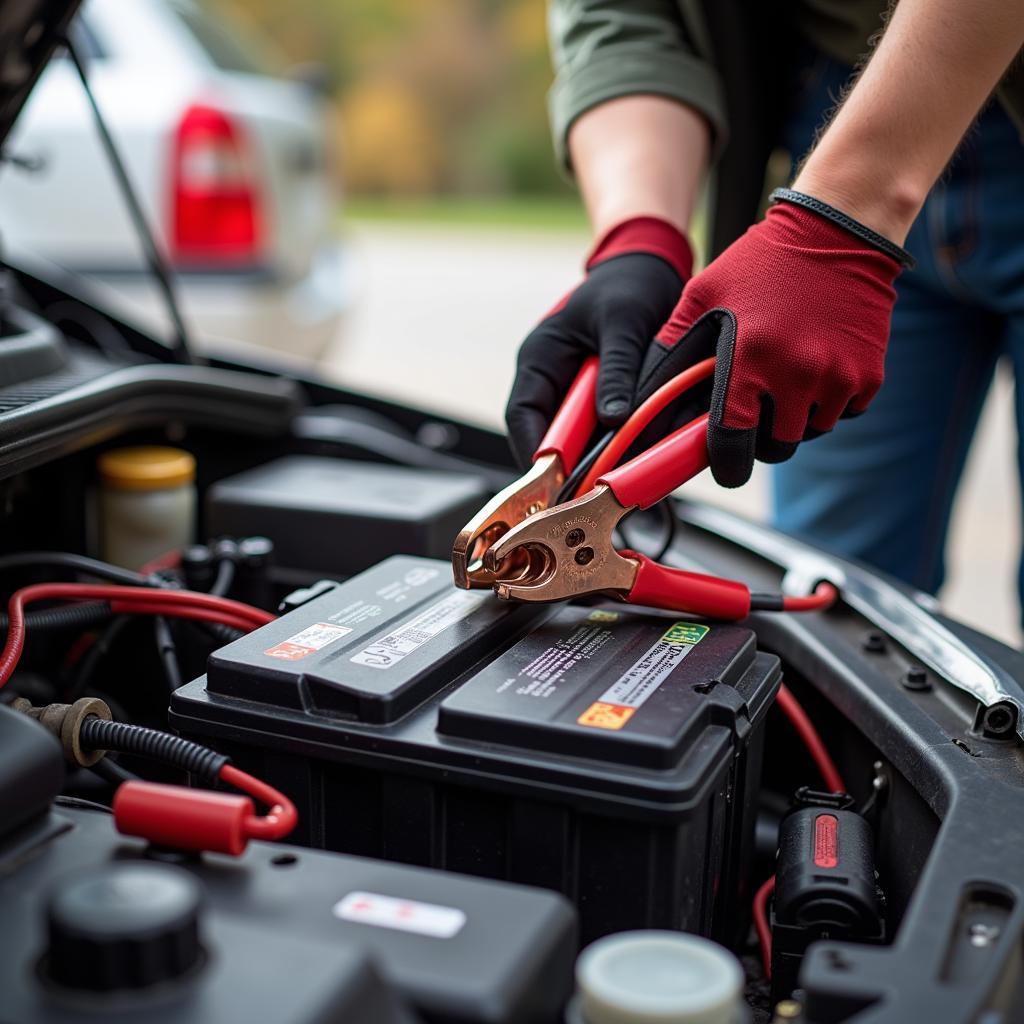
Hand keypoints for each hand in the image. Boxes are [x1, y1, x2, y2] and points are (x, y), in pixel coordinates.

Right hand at [505, 216, 691, 468]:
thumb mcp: (624, 322)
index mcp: (541, 358)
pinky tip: (653, 454)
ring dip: (607, 459)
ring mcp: (580, 393)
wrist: (652, 267)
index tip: (554, 480)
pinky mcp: (607, 400)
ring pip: (585, 440)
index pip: (523, 415)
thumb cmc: (629, 283)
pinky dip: (631, 444)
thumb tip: (612, 421)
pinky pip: (614, 432)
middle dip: (577, 466)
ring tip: (631, 479)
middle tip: (600, 490)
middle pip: (554, 437)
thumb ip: (618, 370)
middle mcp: (554, 381)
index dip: (535, 451)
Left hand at [637, 193, 909, 486]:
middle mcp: (797, 374)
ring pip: (809, 432)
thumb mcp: (703, 295)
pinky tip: (817, 368)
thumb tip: (638, 398)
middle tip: (755, 409)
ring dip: (795, 418)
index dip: (725, 466)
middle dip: (760, 438)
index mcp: (750, 358)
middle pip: (774, 447)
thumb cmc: (761, 262)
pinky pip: (843, 414)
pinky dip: (828, 403)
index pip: (732, 441)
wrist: (840, 229)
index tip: (724, 468)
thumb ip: (671, 349)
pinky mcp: (870, 375)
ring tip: (785, 379)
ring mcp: (838, 377)